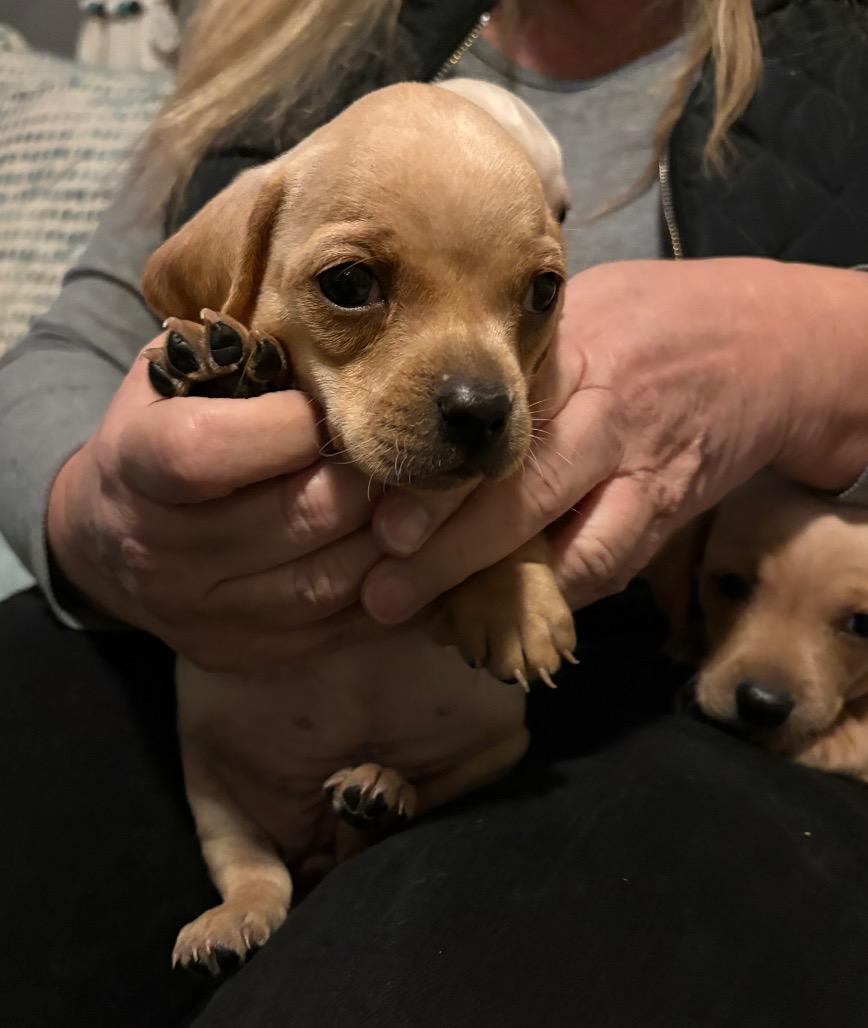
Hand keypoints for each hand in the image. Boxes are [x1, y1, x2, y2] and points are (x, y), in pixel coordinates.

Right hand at [48, 339, 386, 671]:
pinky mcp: (240, 656)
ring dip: (390, 536)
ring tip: (411, 498)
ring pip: (329, 580)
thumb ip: (231, 351)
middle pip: (296, 517)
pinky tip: (401, 551)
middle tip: (401, 451)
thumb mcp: (167, 375)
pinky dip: (385, 588)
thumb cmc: (156, 433)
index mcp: (135, 467)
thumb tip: (330, 344)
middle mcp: (162, 554)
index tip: (330, 406)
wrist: (106, 537)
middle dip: (363, 478)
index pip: (214, 451)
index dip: (293, 425)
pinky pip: (337, 629)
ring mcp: (202, 617)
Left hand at [362, 258, 867, 619]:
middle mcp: (606, 416)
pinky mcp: (669, 510)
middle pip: (522, 492)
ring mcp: (644, 470)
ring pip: (572, 545)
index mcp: (573, 356)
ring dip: (502, 593)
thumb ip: (513, 358)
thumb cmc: (649, 321)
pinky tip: (505, 614)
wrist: (772, 343)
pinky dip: (558, 595)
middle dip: (450, 553)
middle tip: (384, 595)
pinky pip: (611, 565)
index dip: (440, 487)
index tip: (385, 529)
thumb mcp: (581, 308)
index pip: (495, 428)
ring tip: (438, 624)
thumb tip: (417, 409)